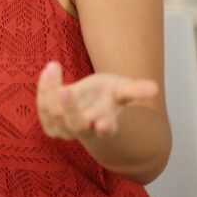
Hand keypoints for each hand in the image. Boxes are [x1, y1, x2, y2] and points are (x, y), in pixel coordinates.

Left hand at [36, 61, 158, 139]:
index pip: (105, 130)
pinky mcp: (50, 123)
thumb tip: (154, 88)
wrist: (89, 104)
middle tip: (64, 90)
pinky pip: (43, 108)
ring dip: (50, 90)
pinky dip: (44, 88)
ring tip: (54, 66)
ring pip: (54, 114)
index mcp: (106, 124)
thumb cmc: (108, 96)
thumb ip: (135, 90)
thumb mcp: (122, 90)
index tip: (103, 125)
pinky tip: (50, 70)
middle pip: (75, 124)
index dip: (105, 128)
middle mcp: (85, 129)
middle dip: (69, 108)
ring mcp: (65, 129)